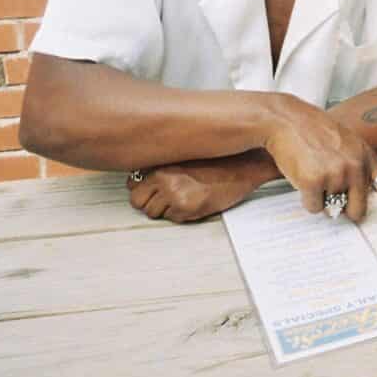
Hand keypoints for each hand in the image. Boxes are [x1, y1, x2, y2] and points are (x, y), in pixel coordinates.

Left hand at [127, 150, 274, 222]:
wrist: (244, 166)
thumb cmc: (218, 160)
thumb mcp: (186, 157)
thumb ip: (163, 166)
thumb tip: (140, 181)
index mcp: (162, 164)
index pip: (132, 185)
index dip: (142, 189)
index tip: (150, 190)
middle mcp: (165, 179)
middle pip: (138, 202)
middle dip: (150, 202)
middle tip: (166, 198)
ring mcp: (175, 195)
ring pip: (155, 213)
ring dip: (166, 209)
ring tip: (185, 197)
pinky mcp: (188, 208)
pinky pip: (173, 219)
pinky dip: (182, 215)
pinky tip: (195, 201)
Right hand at [265, 95, 376, 237]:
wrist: (287, 119)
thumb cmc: (314, 131)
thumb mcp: (346, 143)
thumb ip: (356, 169)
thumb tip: (352, 205)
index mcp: (367, 157)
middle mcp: (356, 167)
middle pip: (358, 210)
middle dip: (345, 209)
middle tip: (329, 191)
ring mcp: (336, 174)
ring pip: (331, 208)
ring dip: (320, 197)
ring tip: (311, 169)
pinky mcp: (315, 181)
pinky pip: (314, 207)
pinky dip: (306, 198)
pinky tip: (302, 175)